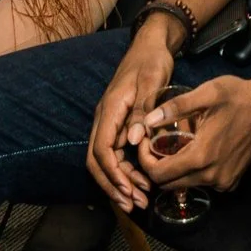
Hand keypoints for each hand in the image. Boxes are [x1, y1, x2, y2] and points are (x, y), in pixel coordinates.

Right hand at [87, 32, 178, 211]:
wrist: (150, 46)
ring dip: (120, 183)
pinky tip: (141, 183)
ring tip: (140, 201)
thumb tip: (134, 141)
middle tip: (134, 205)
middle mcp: (105, 119)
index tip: (129, 191)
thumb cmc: (151, 61)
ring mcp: (110, 123)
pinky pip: (116, 154)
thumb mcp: (152, 81)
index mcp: (110, 109)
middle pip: (97, 161)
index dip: (113, 173)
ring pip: (106, 161)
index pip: (101, 149)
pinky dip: (126, 172)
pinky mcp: (119, 125)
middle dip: (113, 186)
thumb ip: (144, 110)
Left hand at [134, 77, 250, 193]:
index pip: (159, 174)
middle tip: (154, 144)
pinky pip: (202, 183)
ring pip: (184, 184)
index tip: (145, 142)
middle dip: (155, 166)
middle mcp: (211, 176)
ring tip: (172, 146)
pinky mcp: (231, 182)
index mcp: (201, 156)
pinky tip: (193, 151)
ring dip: (173, 170)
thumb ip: (176, 107)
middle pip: (168, 184)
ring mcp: (223, 181)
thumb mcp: (206, 93)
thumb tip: (147, 120)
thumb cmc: (236, 96)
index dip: (144, 160)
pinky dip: (191, 172)